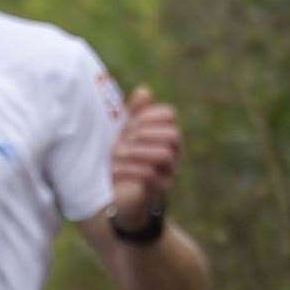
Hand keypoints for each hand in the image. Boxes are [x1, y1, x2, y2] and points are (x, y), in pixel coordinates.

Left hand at [111, 85, 182, 226]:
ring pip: (164, 154)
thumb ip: (135, 113)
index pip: (169, 115)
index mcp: (166, 136)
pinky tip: (114, 170)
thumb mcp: (126, 135)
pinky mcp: (158, 192)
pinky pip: (150, 175)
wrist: (123, 200)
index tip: (129, 122)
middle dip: (143, 134)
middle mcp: (174, 153)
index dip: (148, 115)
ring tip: (116, 155)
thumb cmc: (125, 163)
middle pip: (172, 134)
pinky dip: (129, 170)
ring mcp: (170, 173)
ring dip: (135, 152)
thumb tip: (145, 90)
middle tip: (122, 141)